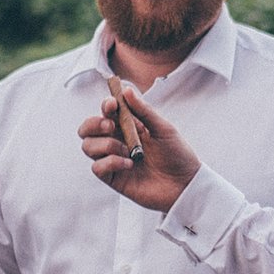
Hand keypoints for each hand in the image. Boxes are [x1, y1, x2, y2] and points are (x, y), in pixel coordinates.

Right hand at [76, 82, 200, 212]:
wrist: (185, 184)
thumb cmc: (177, 154)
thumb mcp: (163, 128)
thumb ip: (144, 111)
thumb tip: (126, 90)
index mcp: (127, 126)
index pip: (106, 112)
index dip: (105, 105)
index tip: (113, 104)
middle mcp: (116, 140)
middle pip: (87, 129)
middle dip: (94, 124)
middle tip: (111, 126)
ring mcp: (113, 159)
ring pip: (88, 146)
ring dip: (105, 144)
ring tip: (126, 150)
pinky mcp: (113, 178)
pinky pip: (97, 167)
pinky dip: (110, 162)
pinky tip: (129, 164)